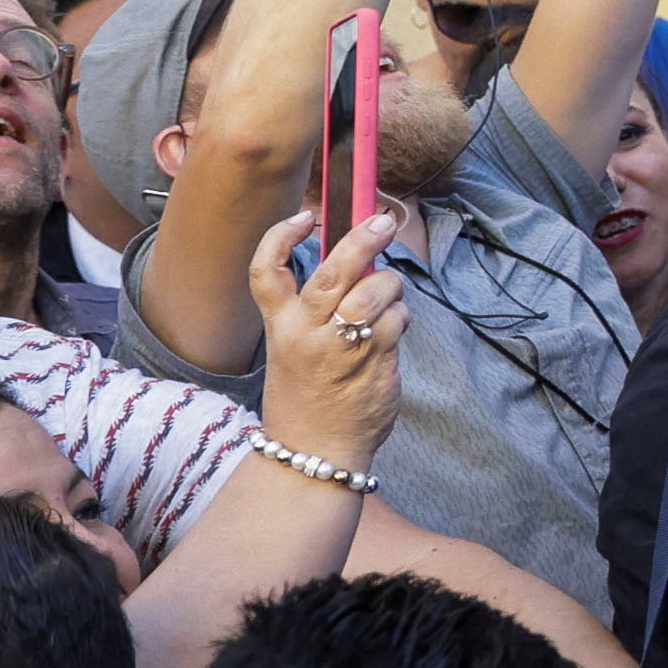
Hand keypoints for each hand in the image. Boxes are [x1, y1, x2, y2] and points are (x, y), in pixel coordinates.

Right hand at [252, 204, 404, 474]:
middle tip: (382, 222)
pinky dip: (401, 317)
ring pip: (375, 291)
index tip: (305, 216)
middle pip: (333, 273)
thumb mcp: (295, 347)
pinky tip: (392, 331)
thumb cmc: (309, 394)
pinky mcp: (375, 360)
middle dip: (361, 240)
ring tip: (387, 300)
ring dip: (390, 286)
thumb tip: (358, 260)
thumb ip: (319, 307)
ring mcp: (342, 347)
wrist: (315, 451)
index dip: (280, 237)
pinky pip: (398, 319)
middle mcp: (306, 333)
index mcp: (280, 326)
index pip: (265, 272)